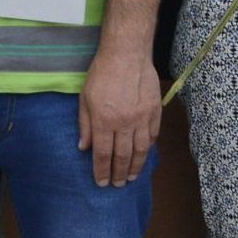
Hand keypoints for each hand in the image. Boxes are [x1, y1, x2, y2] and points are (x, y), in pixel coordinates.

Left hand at [79, 41, 160, 186]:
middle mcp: (123, 123)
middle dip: (119, 173)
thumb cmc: (102, 73)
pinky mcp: (154, 109)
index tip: (102, 183)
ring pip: (140, 149)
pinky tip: (144, 154)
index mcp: (103, 121)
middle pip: (122, 156)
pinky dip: (148, 147)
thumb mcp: (84, 99)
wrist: (127, 53)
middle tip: (118, 184)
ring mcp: (141, 117)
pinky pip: (153, 134)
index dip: (101, 171)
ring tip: (133, 176)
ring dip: (136, 166)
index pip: (102, 154)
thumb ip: (85, 124)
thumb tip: (83, 147)